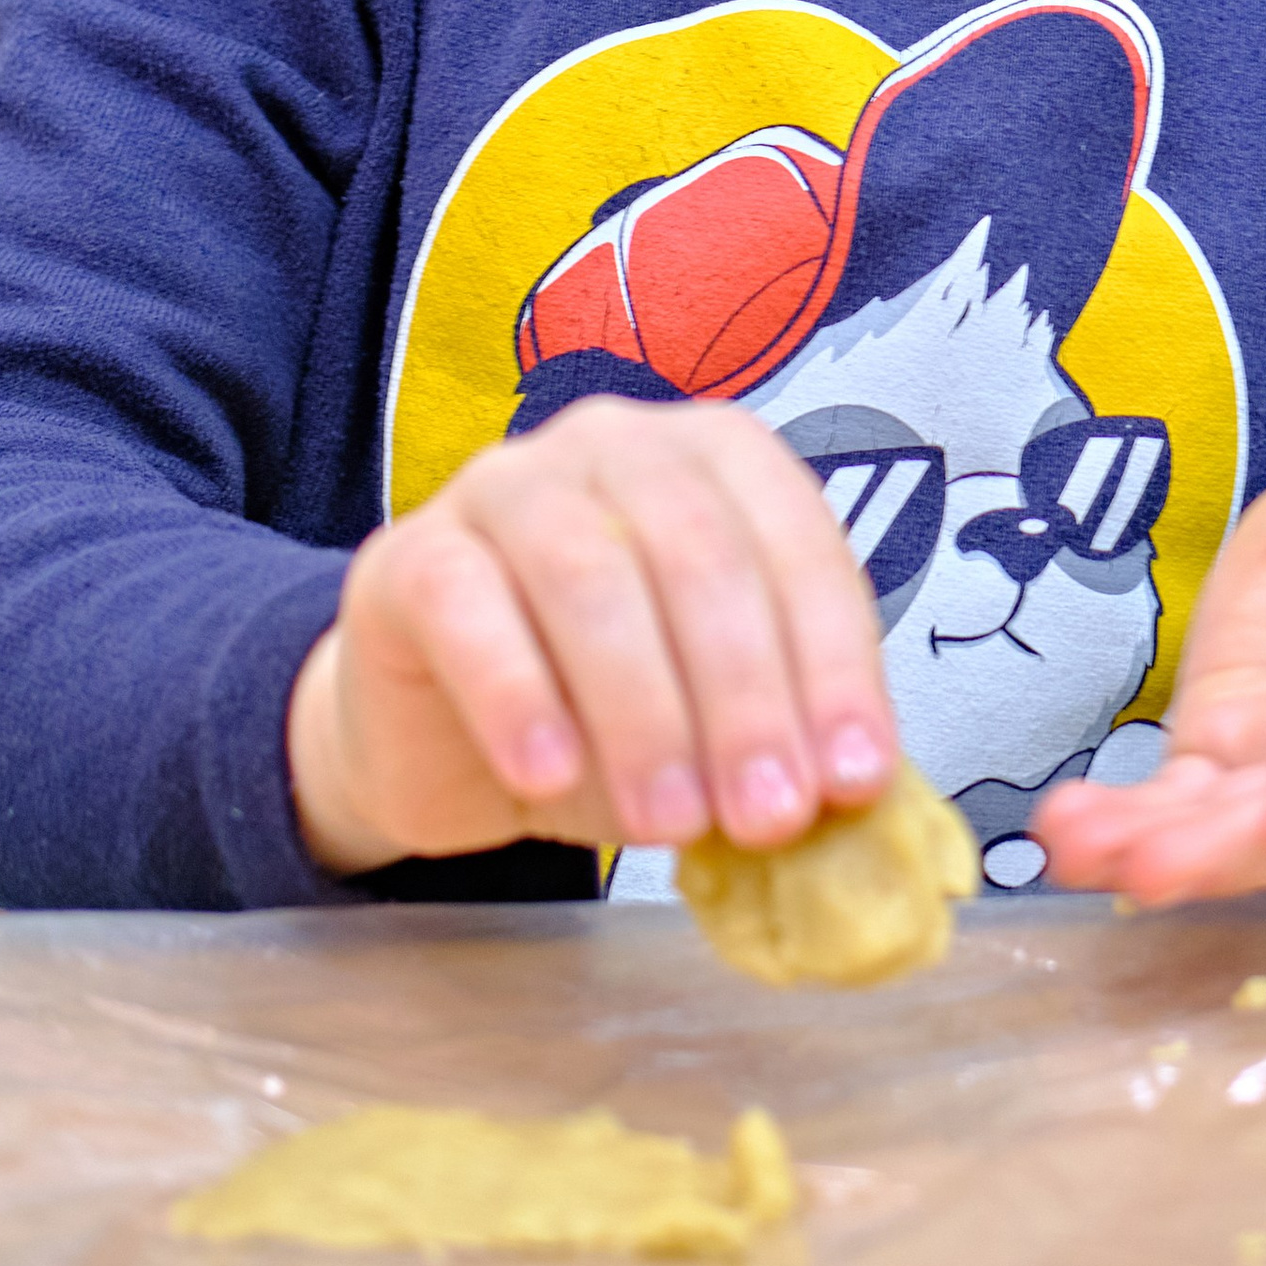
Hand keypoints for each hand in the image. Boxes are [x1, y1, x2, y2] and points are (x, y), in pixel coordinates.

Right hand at [287, 398, 895, 877]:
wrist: (445, 736)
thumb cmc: (604, 710)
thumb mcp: (709, 722)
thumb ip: (777, 735)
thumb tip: (852, 795)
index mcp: (717, 455)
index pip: (796, 544)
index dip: (834, 665)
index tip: (855, 778)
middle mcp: (615, 443)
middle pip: (698, 552)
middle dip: (746, 695)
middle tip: (769, 816)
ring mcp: (504, 485)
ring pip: (588, 574)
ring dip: (644, 710)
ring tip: (671, 822)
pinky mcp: (410, 556)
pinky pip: (468, 609)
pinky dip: (517, 696)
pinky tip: (548, 776)